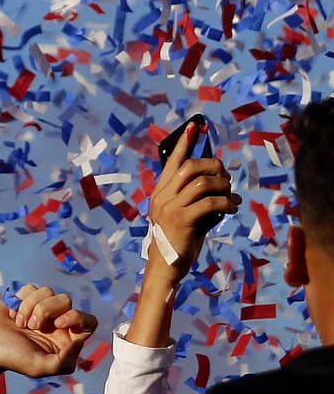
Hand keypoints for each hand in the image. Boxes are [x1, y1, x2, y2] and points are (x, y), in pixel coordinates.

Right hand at [0, 285, 97, 378]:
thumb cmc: (11, 357)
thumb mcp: (40, 367)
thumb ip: (65, 361)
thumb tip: (78, 342)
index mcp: (64, 340)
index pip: (88, 321)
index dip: (77, 317)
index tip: (57, 324)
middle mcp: (54, 323)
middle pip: (66, 300)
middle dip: (47, 309)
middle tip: (32, 326)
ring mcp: (39, 309)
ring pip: (47, 290)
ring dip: (30, 305)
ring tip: (19, 322)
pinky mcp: (23, 298)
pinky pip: (31, 287)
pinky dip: (20, 300)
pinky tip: (11, 315)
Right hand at [150, 122, 240, 281]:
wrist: (165, 266)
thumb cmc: (177, 241)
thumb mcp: (184, 216)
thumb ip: (197, 200)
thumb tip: (224, 190)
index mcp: (160, 192)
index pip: (172, 162)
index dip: (184, 143)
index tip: (195, 127)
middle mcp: (163, 195)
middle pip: (191, 167)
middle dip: (213, 166)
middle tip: (227, 177)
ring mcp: (170, 207)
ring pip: (203, 183)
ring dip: (223, 186)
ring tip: (231, 195)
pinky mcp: (182, 219)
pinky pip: (210, 202)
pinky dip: (226, 202)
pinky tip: (232, 208)